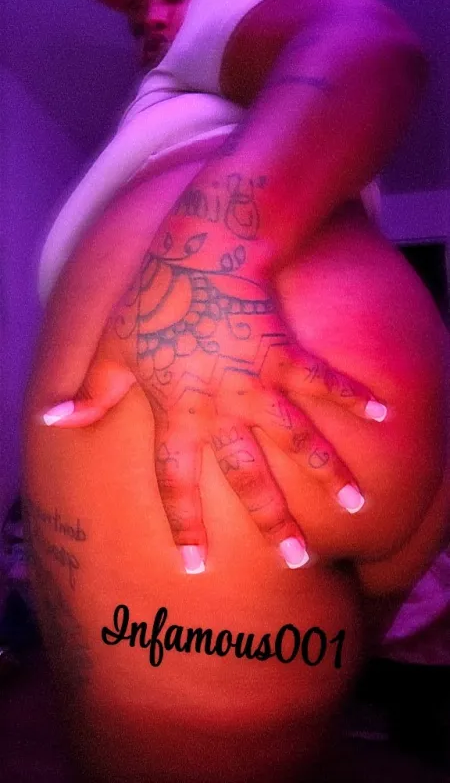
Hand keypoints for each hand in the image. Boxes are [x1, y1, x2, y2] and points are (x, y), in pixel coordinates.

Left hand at [39, 236, 386, 573]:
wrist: (202, 248)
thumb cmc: (154, 297)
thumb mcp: (113, 346)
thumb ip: (90, 390)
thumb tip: (55, 420)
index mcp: (177, 411)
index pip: (175, 481)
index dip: (184, 524)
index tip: (196, 566)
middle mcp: (221, 407)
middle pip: (249, 476)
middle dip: (274, 522)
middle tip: (297, 561)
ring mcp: (258, 383)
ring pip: (298, 440)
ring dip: (329, 473)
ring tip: (357, 506)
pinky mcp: (286, 354)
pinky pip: (324, 380)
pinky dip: (353, 395)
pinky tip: (383, 413)